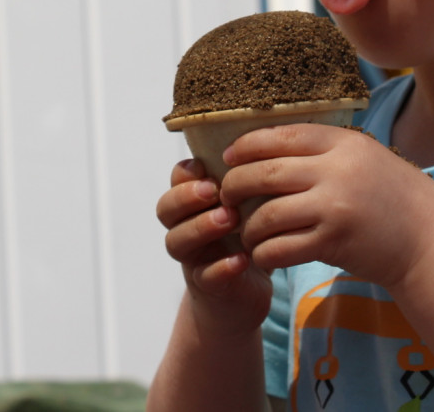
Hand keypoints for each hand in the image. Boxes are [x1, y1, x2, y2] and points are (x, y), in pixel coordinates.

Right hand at [156, 158, 272, 335]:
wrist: (243, 295)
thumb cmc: (246, 238)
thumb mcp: (245, 205)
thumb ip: (244, 179)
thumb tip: (268, 137)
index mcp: (194, 204)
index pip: (176, 181)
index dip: (186, 172)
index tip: (208, 164)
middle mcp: (185, 228)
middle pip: (165, 209)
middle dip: (186, 197)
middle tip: (213, 190)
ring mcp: (193, 259)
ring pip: (177, 241)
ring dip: (201, 227)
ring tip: (229, 220)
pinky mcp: (209, 287)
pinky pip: (205, 277)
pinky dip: (221, 267)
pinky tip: (242, 259)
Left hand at [220, 124, 433, 289]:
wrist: (429, 242)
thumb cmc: (393, 199)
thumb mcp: (365, 158)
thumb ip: (325, 150)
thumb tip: (269, 145)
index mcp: (343, 143)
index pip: (280, 135)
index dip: (246, 145)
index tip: (229, 157)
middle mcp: (337, 170)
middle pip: (264, 172)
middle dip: (235, 186)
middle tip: (226, 198)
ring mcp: (334, 206)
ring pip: (267, 213)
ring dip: (248, 227)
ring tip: (247, 233)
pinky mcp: (333, 242)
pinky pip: (280, 247)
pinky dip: (264, 253)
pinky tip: (264, 255)